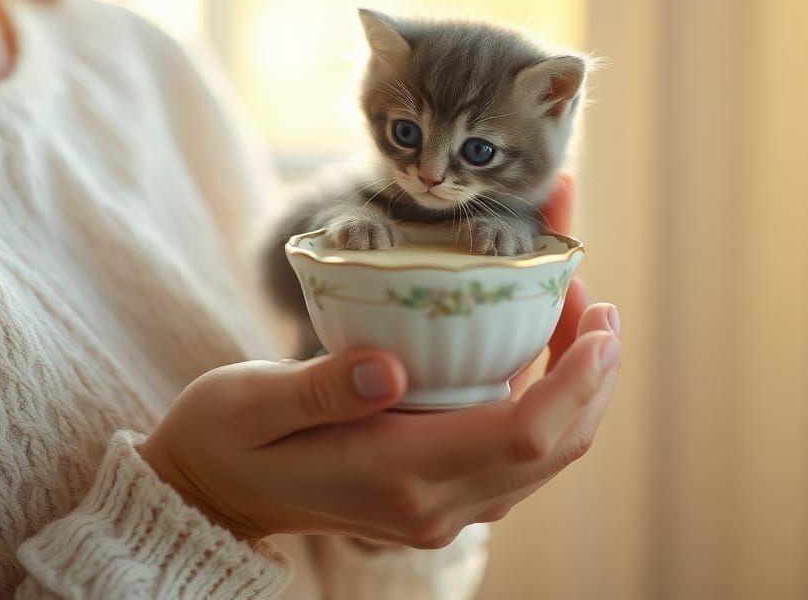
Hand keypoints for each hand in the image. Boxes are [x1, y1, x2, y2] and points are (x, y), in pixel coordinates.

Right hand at [138, 170, 620, 547]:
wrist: (207, 493)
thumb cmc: (225, 439)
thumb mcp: (254, 403)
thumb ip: (321, 387)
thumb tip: (390, 366)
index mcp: (396, 476)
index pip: (520, 435)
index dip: (574, 380)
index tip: (600, 321)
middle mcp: (432, 505)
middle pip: (550, 449)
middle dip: (591, 376)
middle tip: (597, 300)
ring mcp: (436, 507)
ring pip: (540, 458)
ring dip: (574, 390)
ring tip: (580, 316)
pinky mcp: (431, 493)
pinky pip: (512, 456)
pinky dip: (542, 404)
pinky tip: (536, 354)